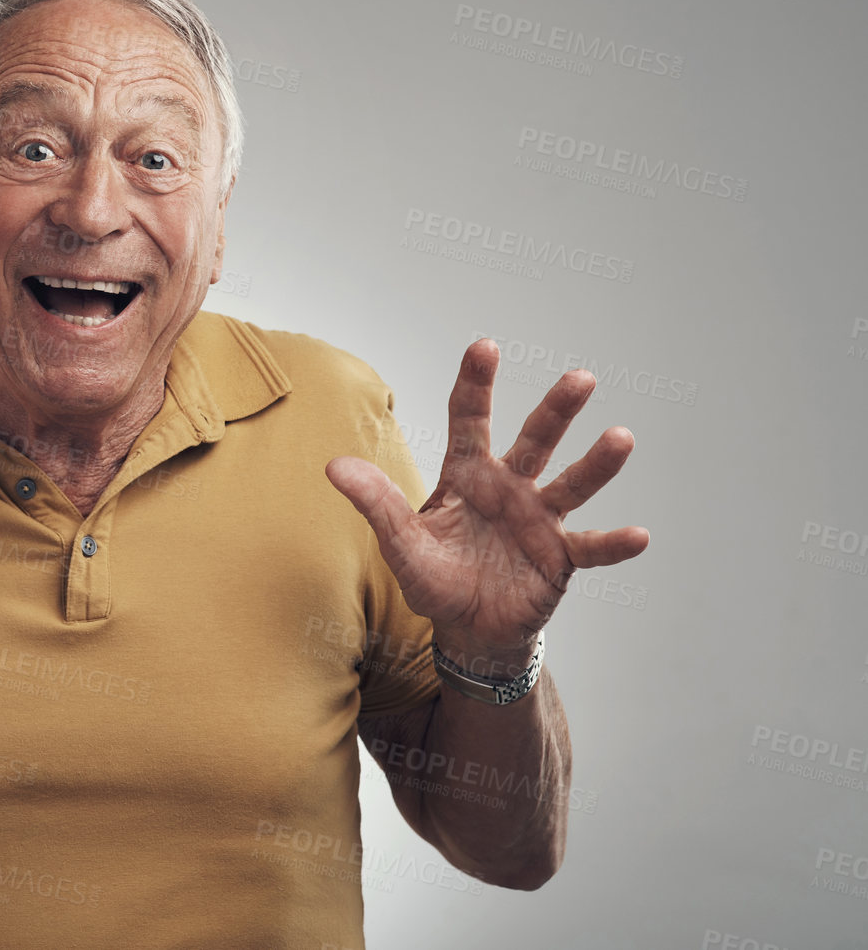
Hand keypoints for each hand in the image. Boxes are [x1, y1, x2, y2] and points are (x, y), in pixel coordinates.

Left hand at [324, 338, 648, 670]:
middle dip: (556, 410)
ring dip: (596, 464)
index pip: (470, 420)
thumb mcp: (400, 542)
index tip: (484, 346)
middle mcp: (510, 488)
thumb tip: (334, 466)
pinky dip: (614, 544)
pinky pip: (591, 548)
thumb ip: (375, 502)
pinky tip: (640, 535)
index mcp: (468, 475)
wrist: (467, 628)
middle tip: (580, 378)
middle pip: (536, 441)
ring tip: (621, 438)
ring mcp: (539, 520)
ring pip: (571, 484)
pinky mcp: (560, 558)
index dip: (476, 385)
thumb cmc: (435, 576)